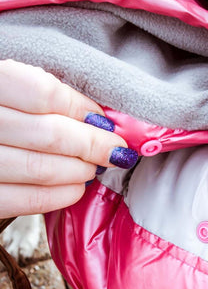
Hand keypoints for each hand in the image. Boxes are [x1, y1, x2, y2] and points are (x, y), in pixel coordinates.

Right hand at [0, 59, 135, 217]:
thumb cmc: (3, 110)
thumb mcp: (13, 88)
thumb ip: (46, 96)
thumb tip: (100, 121)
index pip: (44, 93)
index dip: (82, 109)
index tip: (104, 121)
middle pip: (50, 134)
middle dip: (94, 145)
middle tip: (114, 150)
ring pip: (41, 168)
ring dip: (80, 170)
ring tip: (94, 167)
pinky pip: (26, 200)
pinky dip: (61, 195)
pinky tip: (77, 188)